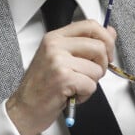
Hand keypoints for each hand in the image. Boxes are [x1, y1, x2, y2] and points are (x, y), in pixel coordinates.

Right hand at [6, 19, 115, 134]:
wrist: (24, 109)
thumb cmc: (41, 85)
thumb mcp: (60, 57)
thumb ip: (84, 44)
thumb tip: (110, 32)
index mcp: (55, 37)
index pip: (90, 25)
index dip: (105, 38)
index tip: (107, 51)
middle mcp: (55, 45)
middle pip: (98, 46)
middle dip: (102, 64)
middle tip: (91, 74)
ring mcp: (58, 61)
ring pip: (97, 69)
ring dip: (91, 83)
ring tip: (75, 86)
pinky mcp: (63, 78)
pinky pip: (91, 85)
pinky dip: (85, 94)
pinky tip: (72, 94)